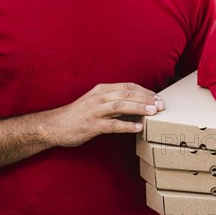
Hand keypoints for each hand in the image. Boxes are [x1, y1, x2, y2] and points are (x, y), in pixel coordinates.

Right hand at [44, 83, 163, 146]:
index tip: (158, 97)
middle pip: (126, 94)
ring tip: (153, 112)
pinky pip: (112, 125)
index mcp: (102, 89)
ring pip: (120, 106)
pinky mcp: (91, 126)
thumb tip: (138, 105)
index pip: (128, 86)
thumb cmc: (80, 114)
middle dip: (146, 98)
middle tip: (161, 105)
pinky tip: (138, 128)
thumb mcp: (97, 102)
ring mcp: (94, 111)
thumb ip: (114, 101)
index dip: (145, 91)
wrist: (55, 126)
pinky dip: (126, 125)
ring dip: (139, 108)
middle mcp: (99, 97)